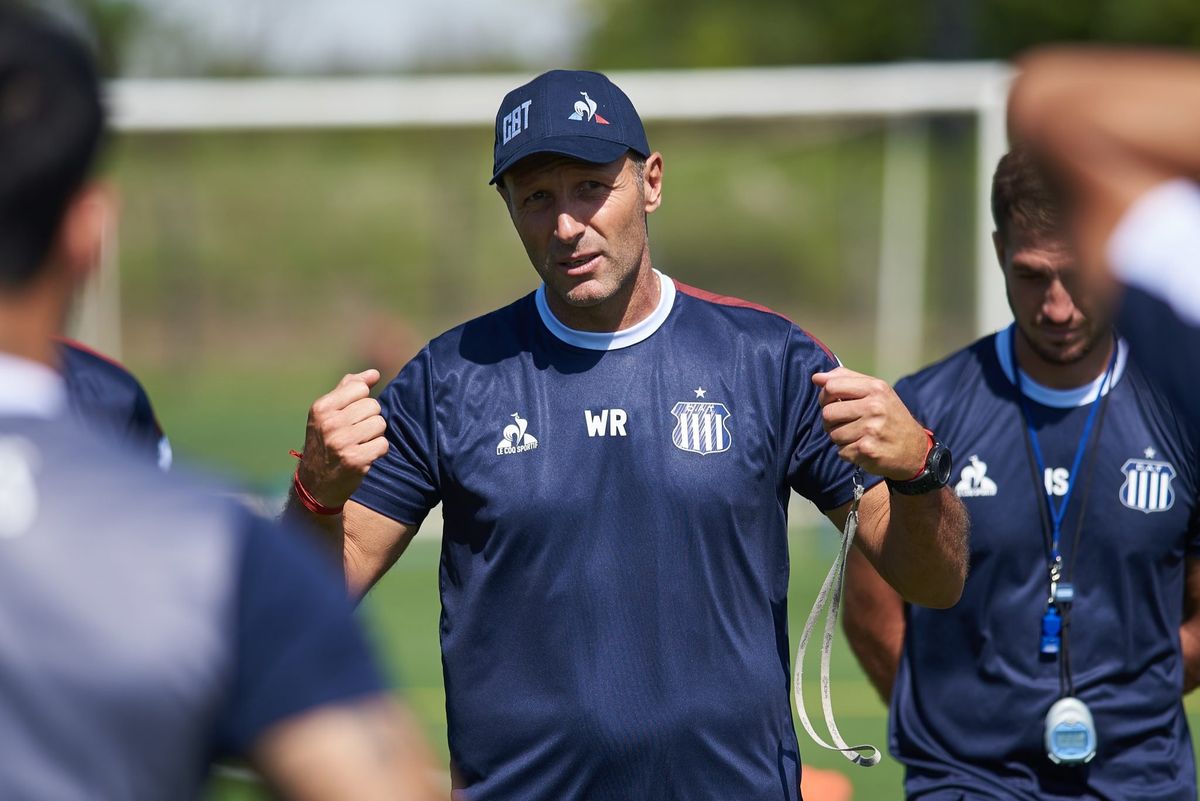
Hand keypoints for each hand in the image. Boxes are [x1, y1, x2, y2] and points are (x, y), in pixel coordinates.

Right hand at [296, 370, 387, 507]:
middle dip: (370, 418)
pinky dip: (378, 450)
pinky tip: (365, 455)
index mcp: (322, 408)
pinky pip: (383, 444)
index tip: (351, 416)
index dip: (362, 401)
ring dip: (375, 435)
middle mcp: (329, 424)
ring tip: (360, 443)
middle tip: (356, 433)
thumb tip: (374, 374)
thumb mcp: (328, 413)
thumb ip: (349, 388)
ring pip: (380, 424)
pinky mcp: (355, 461)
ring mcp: (342, 443)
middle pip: (373, 406)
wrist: (316, 483)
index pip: (360, 388)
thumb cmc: (325, 441)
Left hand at [812, 367, 929, 480]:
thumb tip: (817, 378)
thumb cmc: (891, 417)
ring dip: (840, 438)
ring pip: (832, 434)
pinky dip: (848, 452)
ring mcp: (871, 430)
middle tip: (844, 423)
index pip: (832, 387)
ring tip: (857, 436)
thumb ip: (847, 380)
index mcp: (875, 388)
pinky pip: (841, 451)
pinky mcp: (867, 450)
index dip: (825, 396)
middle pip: (827, 413)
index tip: (832, 403)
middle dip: (831, 421)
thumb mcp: (877, 392)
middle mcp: (874, 407)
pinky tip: (863, 448)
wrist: (915, 450)